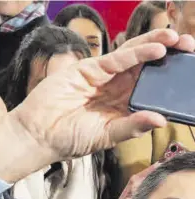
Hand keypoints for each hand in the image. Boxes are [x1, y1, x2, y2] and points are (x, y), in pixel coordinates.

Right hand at [0, 29, 194, 183]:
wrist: (37, 135)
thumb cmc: (67, 140)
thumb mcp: (104, 137)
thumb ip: (131, 127)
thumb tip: (160, 120)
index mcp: (119, 107)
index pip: (149, 88)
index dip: (168, 80)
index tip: (188, 75)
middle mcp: (113, 89)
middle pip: (145, 68)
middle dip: (168, 57)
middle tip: (189, 48)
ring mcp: (100, 77)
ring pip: (132, 57)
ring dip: (155, 46)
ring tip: (177, 40)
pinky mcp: (87, 69)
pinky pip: (114, 59)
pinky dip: (135, 53)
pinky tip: (155, 50)